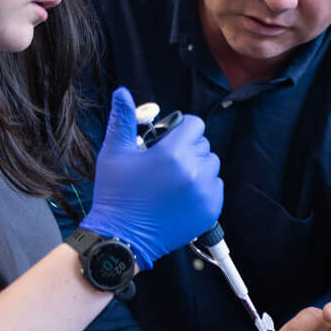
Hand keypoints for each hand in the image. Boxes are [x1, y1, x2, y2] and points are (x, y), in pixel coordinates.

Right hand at [79, 87, 222, 267]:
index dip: (182, 128)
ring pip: (211, 166)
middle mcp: (194, 171)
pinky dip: (203, 188)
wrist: (122, 238)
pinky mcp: (211, 210)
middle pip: (204, 145)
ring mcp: (205, 192)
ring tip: (174, 179)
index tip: (170, 138)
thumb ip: (123, 119)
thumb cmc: (116, 194)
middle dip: (188, 148)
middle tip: (166, 163)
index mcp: (172, 153)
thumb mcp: (114, 153)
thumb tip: (122, 92)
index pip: (195, 124)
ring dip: (197, 168)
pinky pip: (216, 187)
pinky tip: (181, 195)